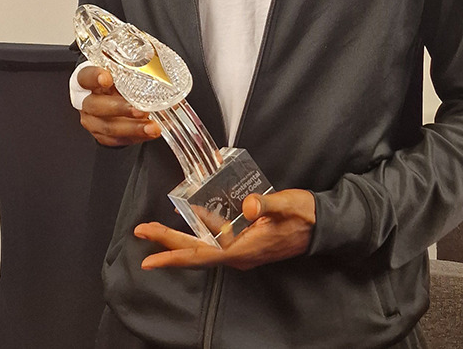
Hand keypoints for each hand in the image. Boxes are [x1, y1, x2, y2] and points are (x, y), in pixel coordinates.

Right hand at [77, 65, 161, 146]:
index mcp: (87, 80)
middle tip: (140, 110)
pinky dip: (136, 137)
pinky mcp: (101, 135)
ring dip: (133, 128)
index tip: (107, 78)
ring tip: (152, 127)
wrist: (109, 97)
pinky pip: (117, 140)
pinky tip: (150, 133)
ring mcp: (92, 120)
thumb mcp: (121, 69)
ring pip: (109, 127)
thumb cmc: (116, 80)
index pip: (86, 76)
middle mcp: (86, 101)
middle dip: (120, 108)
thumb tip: (158, 65)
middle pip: (97, 105)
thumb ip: (131, 67)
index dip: (95, 77)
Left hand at [134, 189, 315, 270]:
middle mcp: (237, 253)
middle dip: (166, 244)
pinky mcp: (244, 241)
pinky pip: (214, 239)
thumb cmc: (304, 215)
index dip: (173, 255)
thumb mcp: (288, 206)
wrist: (322, 225)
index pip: (201, 255)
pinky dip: (199, 229)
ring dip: (178, 239)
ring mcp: (240, 249)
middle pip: (194, 252)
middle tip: (140, 232)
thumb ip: (269, 205)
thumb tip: (251, 205)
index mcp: (243, 249)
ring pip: (202, 246)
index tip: (149, 257)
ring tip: (155, 229)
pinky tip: (191, 217)